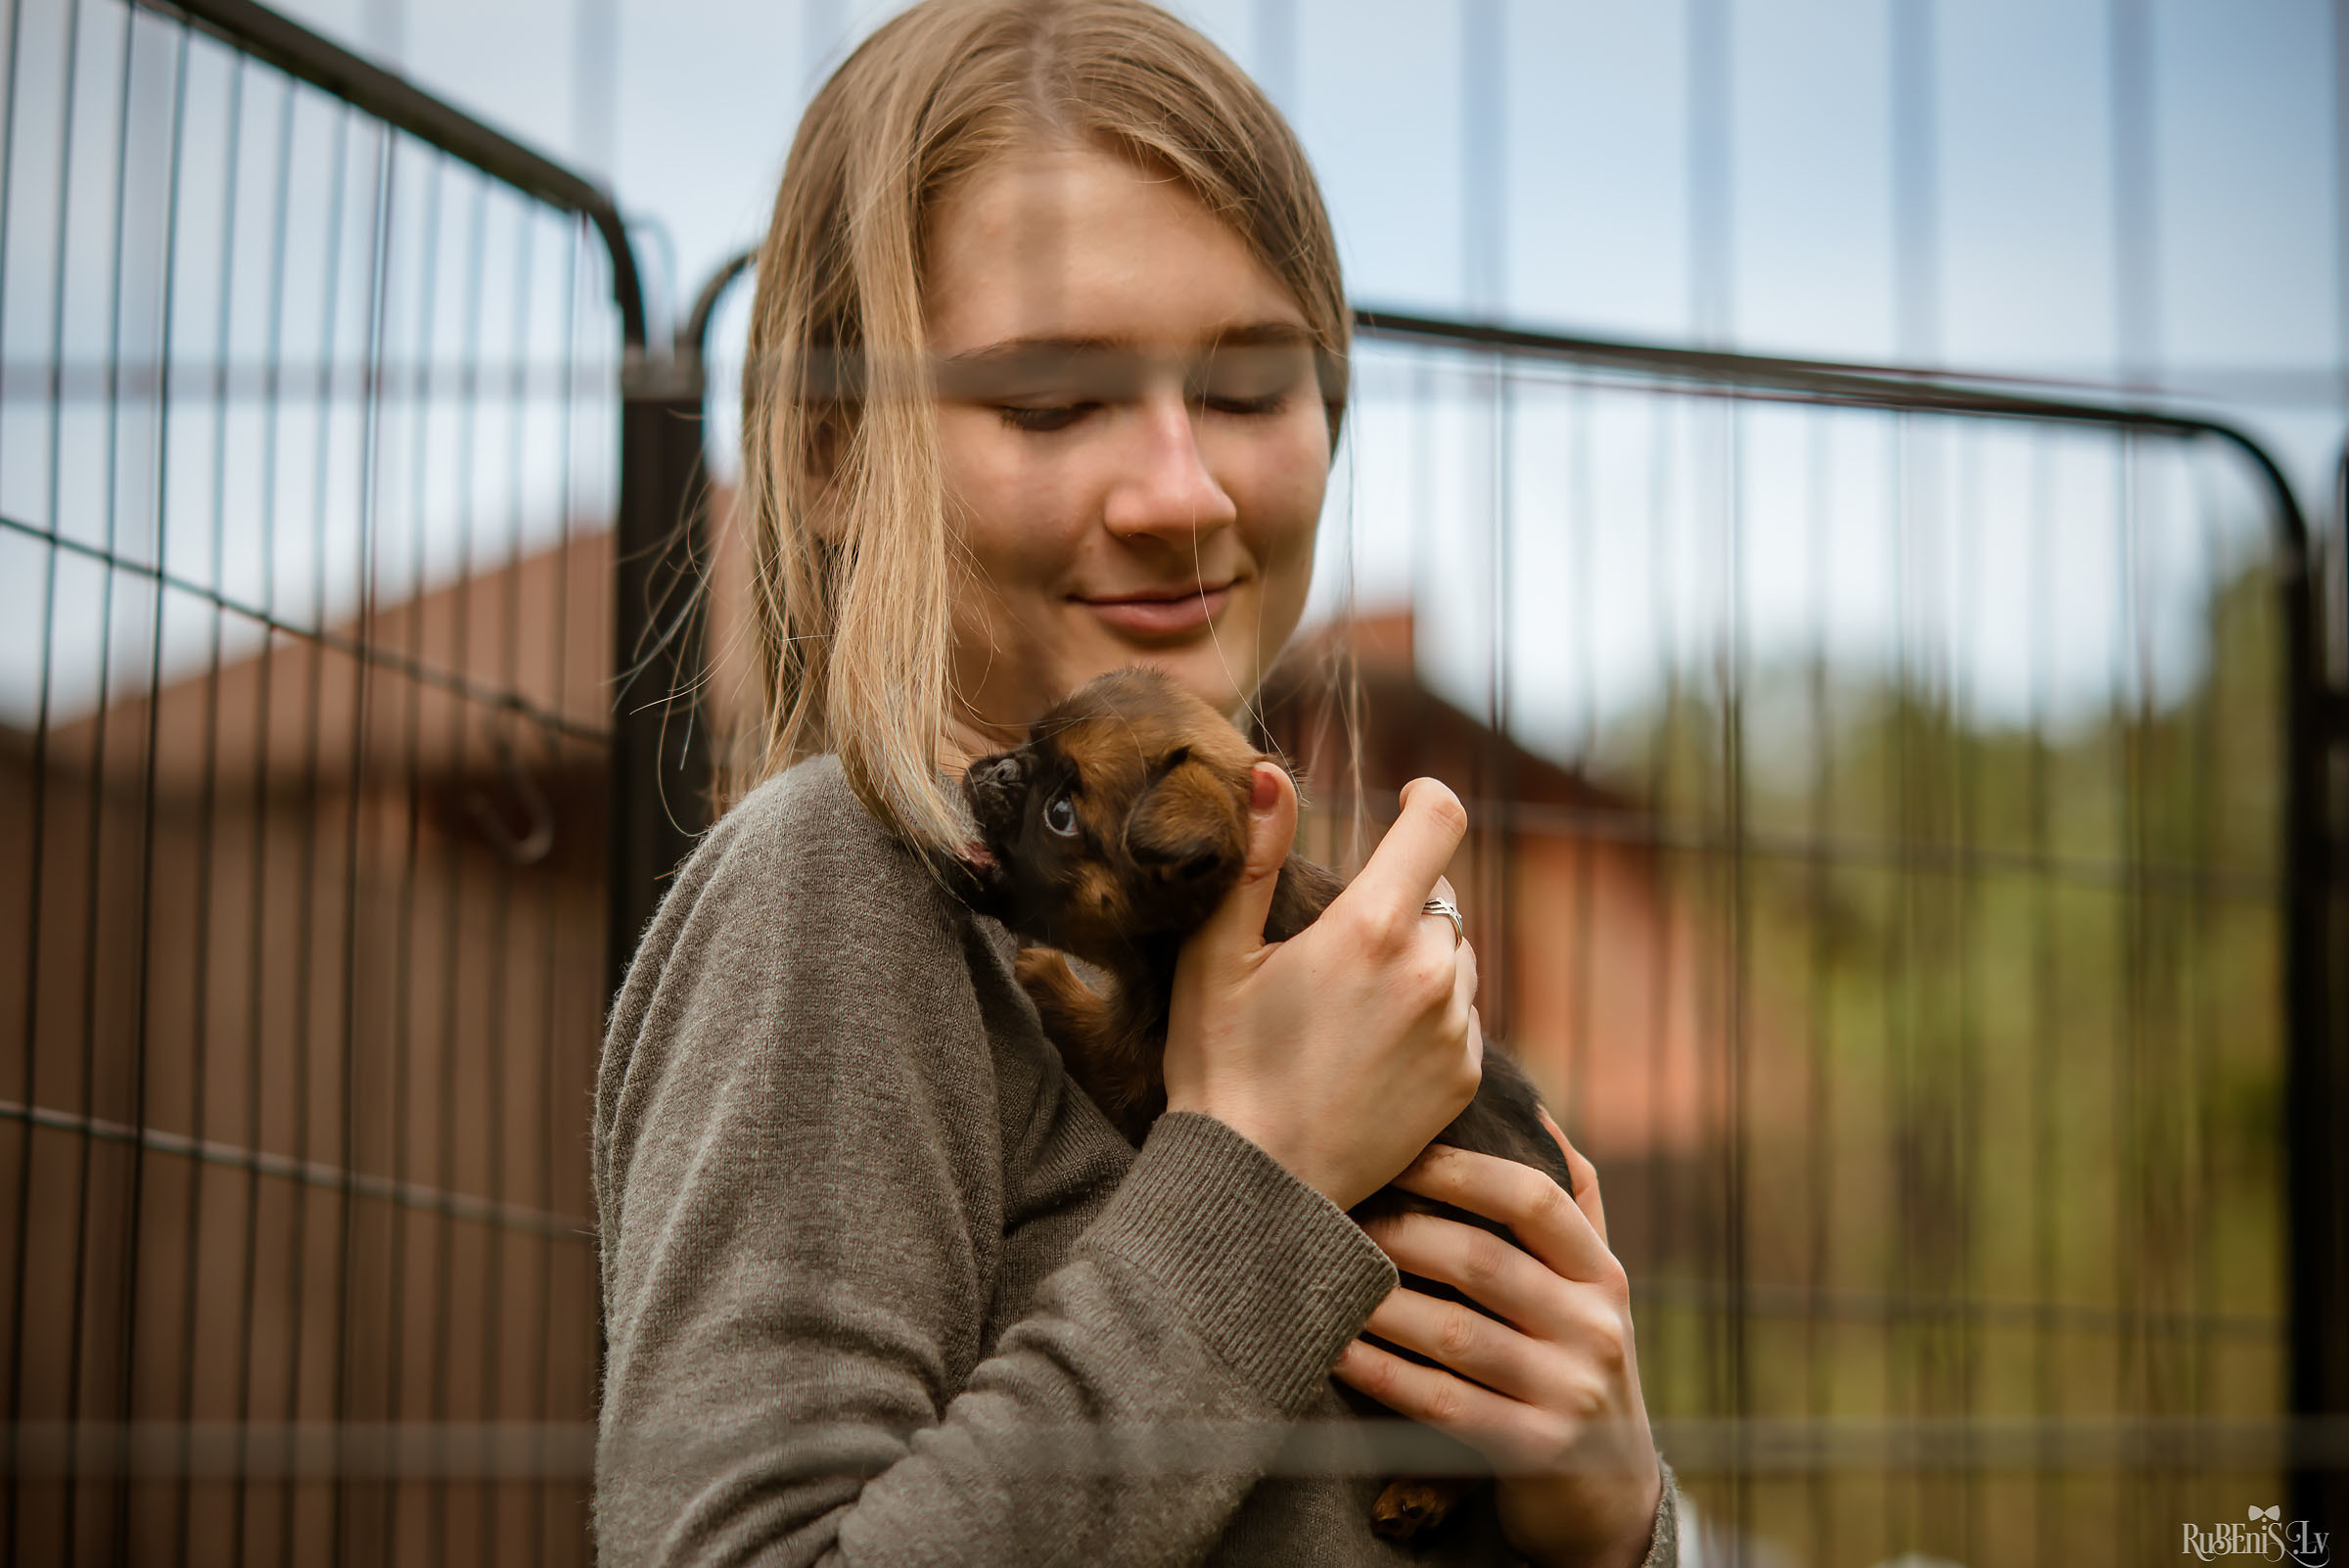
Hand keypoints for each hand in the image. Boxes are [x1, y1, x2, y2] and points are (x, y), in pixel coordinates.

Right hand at [1161, 765, 1482, 1209]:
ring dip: (1421, 955)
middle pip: (1442, 894)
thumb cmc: (1220, 1064)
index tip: (1406, 798)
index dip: (1425, 798)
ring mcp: (1454, 1029)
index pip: (1438, 823)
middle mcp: (1431, 972)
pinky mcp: (1464, 1078)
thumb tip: (1273, 774)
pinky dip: (1431, 1014)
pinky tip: (1372, 1044)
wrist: (1257, 1187)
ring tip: (1354, 996)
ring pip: (1457, 957)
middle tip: (1344, 932)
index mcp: (1371, 927)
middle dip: (1404, 894)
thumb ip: (1254, 856)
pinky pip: (1462, 1018)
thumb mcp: (1216, 956)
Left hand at [1330, 1115, 1662, 1567]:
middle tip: (1334, 1212)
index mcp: (1603, 1274)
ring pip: (1452, 1333)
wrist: (1607, 1493)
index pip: (1534, 1199)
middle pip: (1480, 1261)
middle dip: (1398, 1233)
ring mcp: (1568, 1394)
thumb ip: (1570, 1204)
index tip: (1395, 1152)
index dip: (1459, 1169)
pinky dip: (1380, 1372)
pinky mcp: (1532, 1452)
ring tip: (1322, 1273)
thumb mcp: (1591, 1285)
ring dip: (1376, 1302)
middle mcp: (1595, 1328)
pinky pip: (1438, 1402)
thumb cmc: (1575, 1360)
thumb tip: (1532, 1107)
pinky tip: (1335, 1350)